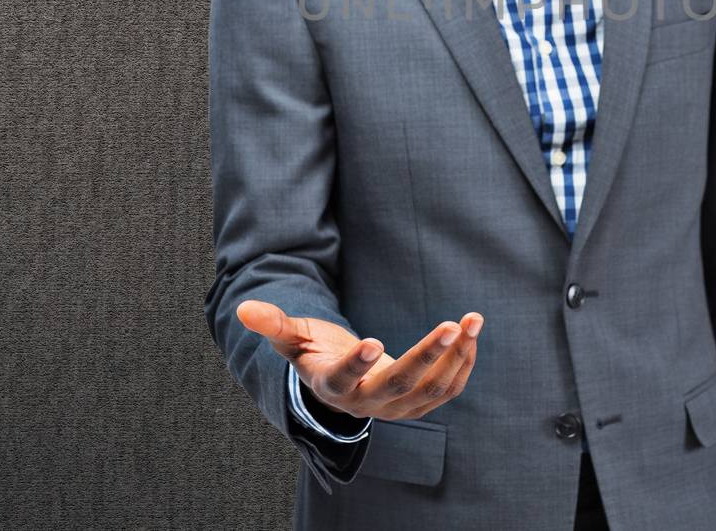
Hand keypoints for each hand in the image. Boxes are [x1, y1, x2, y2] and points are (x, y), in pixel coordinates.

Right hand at [237, 300, 483, 421]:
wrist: (339, 382)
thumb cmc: (314, 352)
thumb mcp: (293, 337)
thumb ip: (273, 323)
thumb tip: (243, 307)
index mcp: (332, 386)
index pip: (343, 379)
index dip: (356, 364)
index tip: (373, 341)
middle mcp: (365, 404)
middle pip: (399, 386)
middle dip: (427, 355)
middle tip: (452, 324)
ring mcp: (395, 408)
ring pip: (431, 390)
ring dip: (456, 356)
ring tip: (472, 320)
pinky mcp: (417, 405)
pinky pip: (446, 390)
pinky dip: (462, 364)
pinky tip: (471, 335)